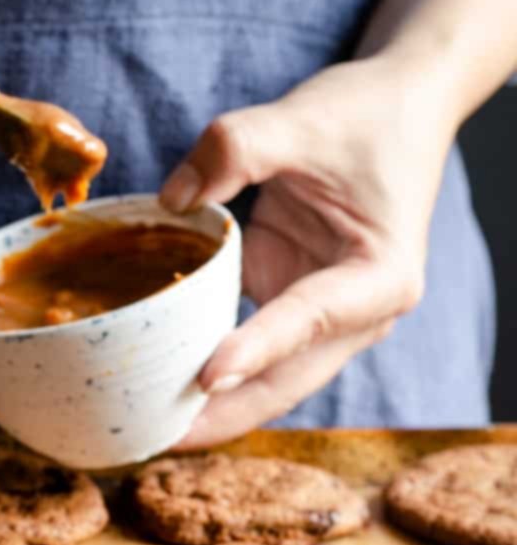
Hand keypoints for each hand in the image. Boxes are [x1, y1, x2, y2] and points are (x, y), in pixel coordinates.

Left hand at [158, 55, 456, 445]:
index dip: (256, 350)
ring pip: (266, 383)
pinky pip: (246, 351)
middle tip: (155, 436)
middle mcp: (359, 314)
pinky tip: (152, 386)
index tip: (206, 377)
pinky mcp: (293, 307)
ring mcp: (326, 319)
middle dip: (224, 415)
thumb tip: (172, 198)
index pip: (309, 320)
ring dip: (210, 409)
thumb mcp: (302, 117)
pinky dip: (203, 368)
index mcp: (380, 277)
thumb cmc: (365, 117)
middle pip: (286, 382)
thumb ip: (237, 147)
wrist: (401, 108)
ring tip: (143, 430)